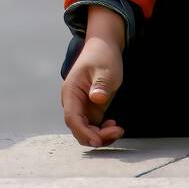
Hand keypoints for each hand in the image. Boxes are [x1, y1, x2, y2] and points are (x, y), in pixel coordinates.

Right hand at [61, 7, 125, 146]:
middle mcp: (73, 102)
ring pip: (86, 131)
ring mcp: (81, 107)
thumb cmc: (102, 56)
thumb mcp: (105, 69)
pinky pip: (94, 127)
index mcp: (71, 92)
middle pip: (78, 128)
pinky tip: (114, 125)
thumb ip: (101, 84)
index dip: (84, 132)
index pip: (72, 118)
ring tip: (118, 129)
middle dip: (96, 136)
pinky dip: (103, 131)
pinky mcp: (90, 110)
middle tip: (117, 131)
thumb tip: (96, 98)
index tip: (98, 140)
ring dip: (101, 135)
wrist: (104, 47)